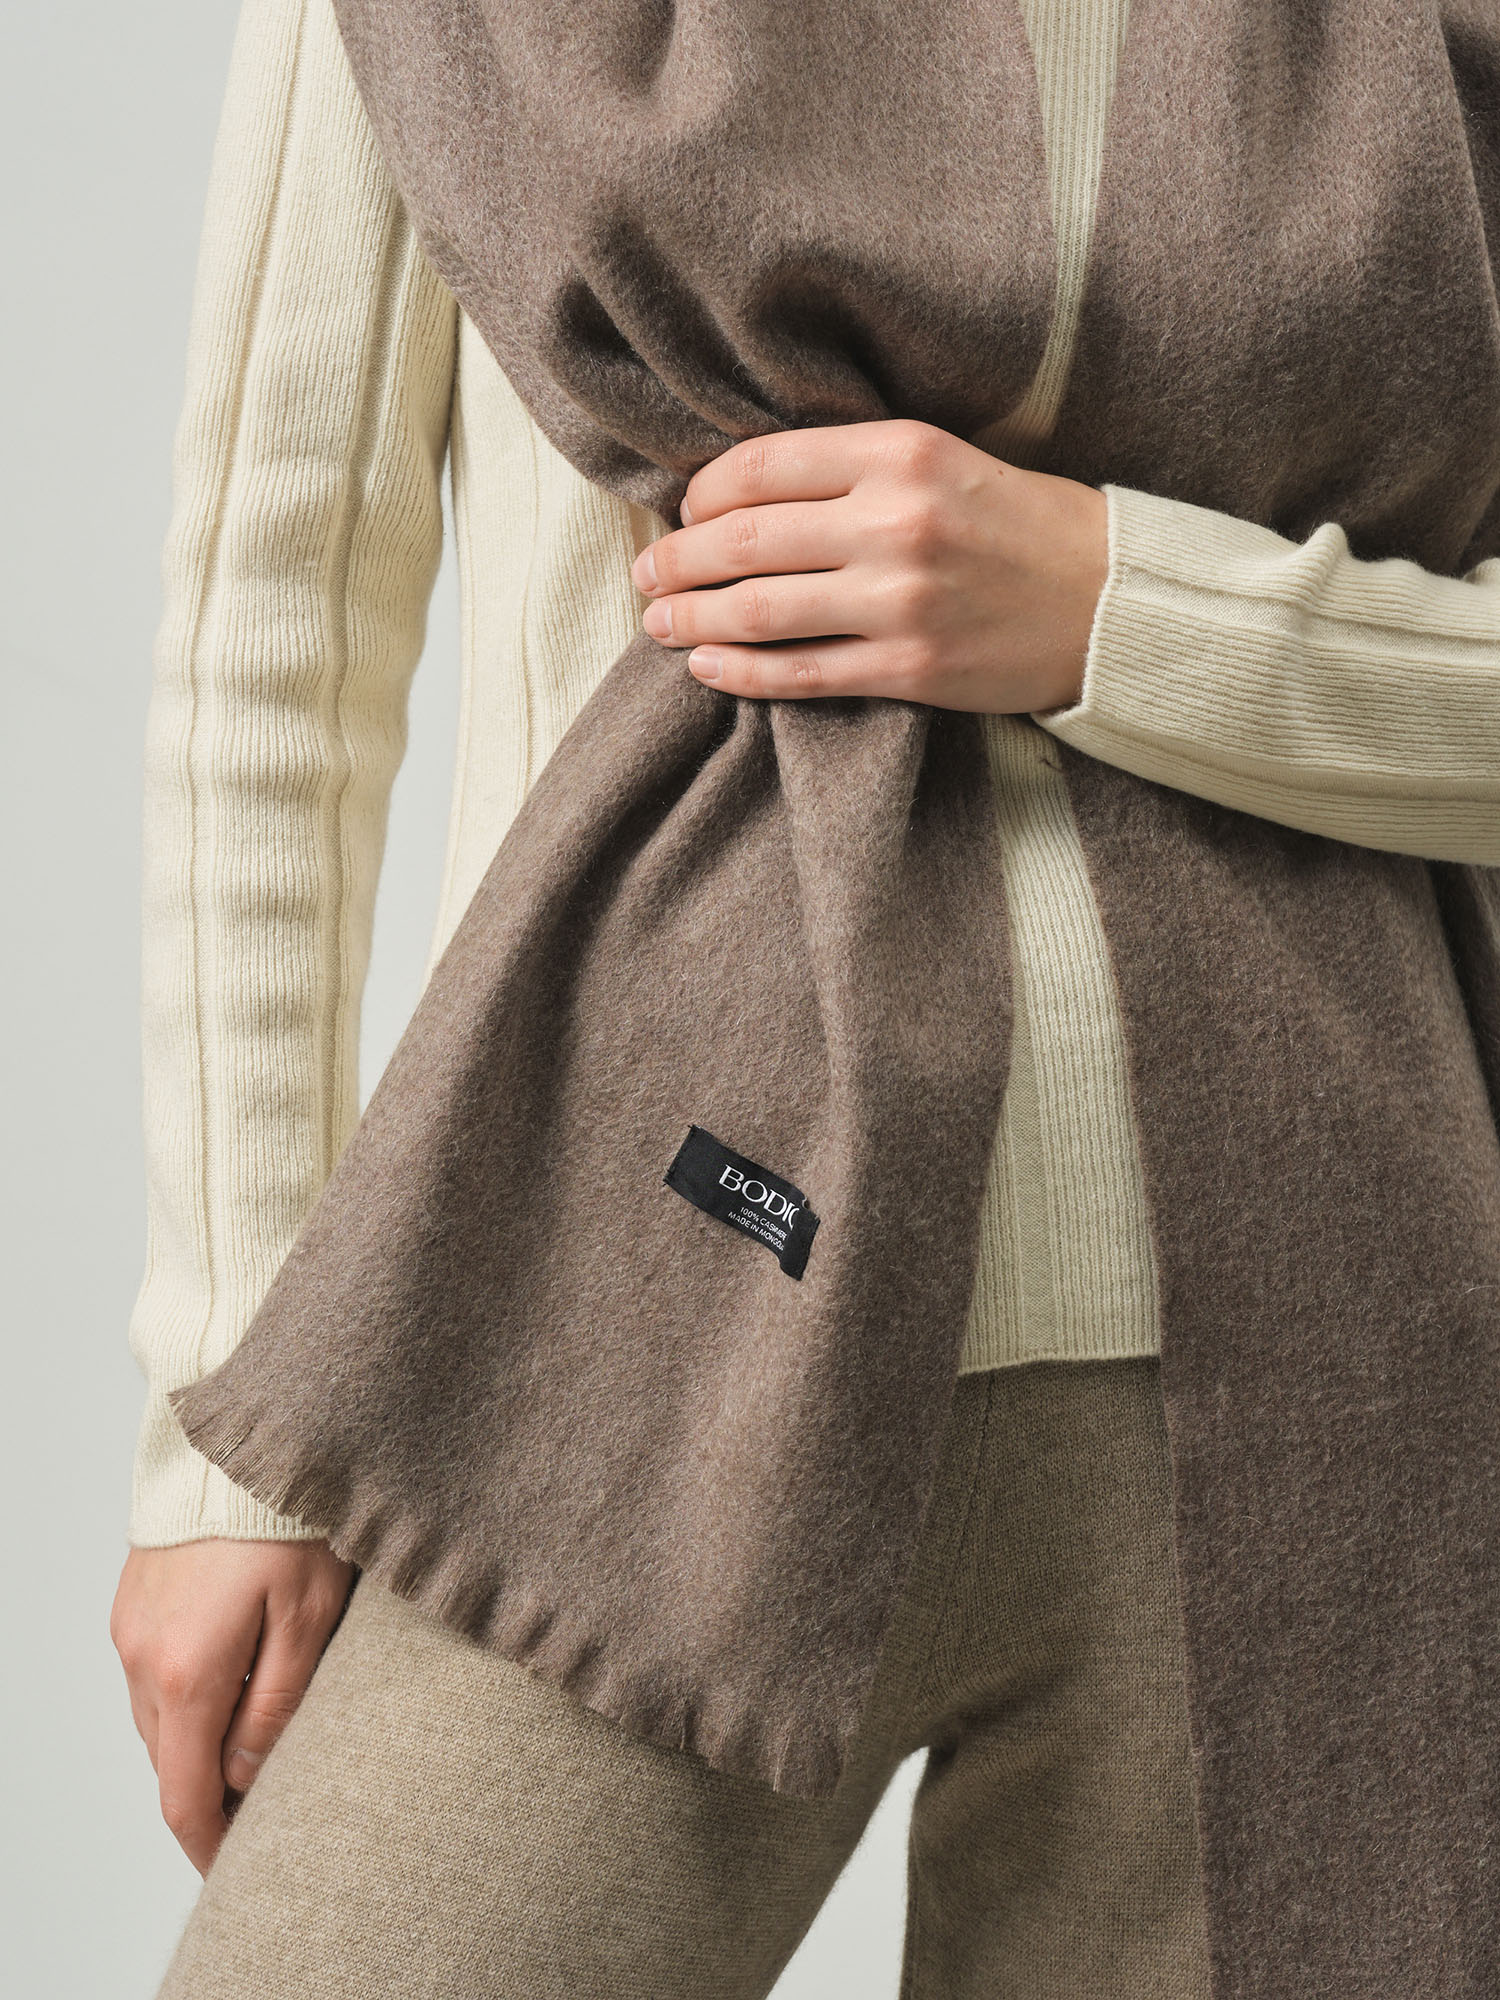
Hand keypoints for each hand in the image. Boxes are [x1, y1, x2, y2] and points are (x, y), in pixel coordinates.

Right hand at [110, 1538, 353, 1874]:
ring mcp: (131, 1626)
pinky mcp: (133, 1600)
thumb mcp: (309, 1618)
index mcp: (188, 1673)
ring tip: (255, 1750)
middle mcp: (143, 1657)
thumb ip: (277, 1706)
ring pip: (159, 1719)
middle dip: (209, 1794)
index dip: (209, 1842)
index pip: (183, 1794)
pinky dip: (186, 1697)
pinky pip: (152, 1674)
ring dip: (198, 1743)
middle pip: (169, 1760)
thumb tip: (247, 1775)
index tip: (237, 1868)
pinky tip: (231, 1684)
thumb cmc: (289, 1519)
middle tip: (264, 1809)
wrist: (244, 1437)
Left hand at [631, 419, 1108, 713]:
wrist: (1108, 600)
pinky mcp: (909, 668)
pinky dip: (741, 672)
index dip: (704, 491)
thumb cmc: (1021, 524)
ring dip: (694, 618)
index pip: (765, 467)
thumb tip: (746, 490)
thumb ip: (856, 468)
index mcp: (901, 452)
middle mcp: (896, 523)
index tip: (684, 508)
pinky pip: (801, 672)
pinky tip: (706, 666)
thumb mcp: (945, 460)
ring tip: (659, 622)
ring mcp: (901, 601)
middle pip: (747, 541)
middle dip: (679, 559)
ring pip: (761, 610)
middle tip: (649, 572)